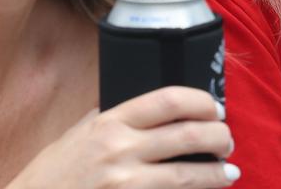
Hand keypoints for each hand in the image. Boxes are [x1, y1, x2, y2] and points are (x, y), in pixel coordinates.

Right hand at [8, 86, 238, 188]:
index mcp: (109, 123)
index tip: (216, 109)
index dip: (202, 102)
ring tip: (229, 173)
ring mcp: (125, 185)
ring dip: (216, 174)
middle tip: (227, 142)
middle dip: (219, 138)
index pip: (168, 100)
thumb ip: (109, 118)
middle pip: (188, 135)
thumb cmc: (51, 177)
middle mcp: (119, 151)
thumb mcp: (75, 136)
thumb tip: (148, 105)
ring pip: (187, 176)